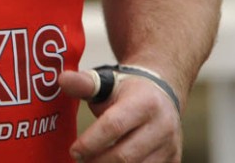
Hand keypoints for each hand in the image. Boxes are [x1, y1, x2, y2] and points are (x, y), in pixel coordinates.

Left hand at [57, 69, 182, 161]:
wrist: (162, 94)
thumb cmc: (127, 90)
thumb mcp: (107, 81)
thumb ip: (84, 83)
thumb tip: (61, 80)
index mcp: (145, 103)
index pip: (114, 126)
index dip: (91, 142)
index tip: (74, 151)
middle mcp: (163, 126)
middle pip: (125, 155)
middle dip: (98, 161)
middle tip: (79, 160)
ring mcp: (170, 147)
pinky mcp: (173, 161)